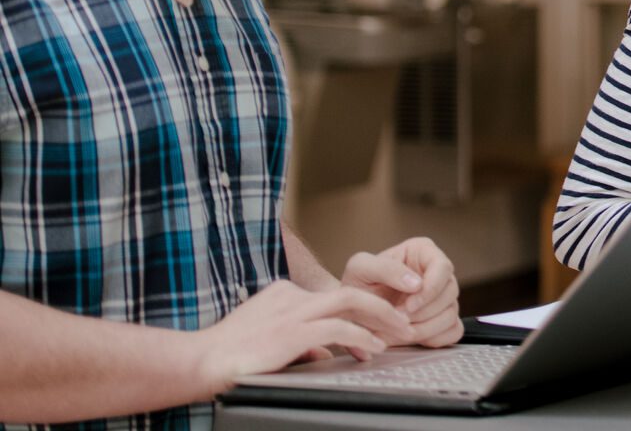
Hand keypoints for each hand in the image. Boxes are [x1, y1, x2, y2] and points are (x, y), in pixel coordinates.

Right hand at [192, 280, 409, 392]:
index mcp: (284, 293)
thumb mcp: (271, 342)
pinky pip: (339, 329)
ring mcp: (293, 311)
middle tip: (405, 319)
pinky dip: (362, 337)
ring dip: (381, 316)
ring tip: (400, 331)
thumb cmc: (231, 356)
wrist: (201, 362)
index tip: (381, 326)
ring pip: (352, 301)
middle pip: (351, 291)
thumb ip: (301, 343)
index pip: (333, 297)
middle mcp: (292, 295)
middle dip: (383, 304)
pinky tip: (374, 348)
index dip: (362, 311)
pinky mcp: (293, 330)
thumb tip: (323, 353)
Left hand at [341, 237, 461, 346]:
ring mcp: (443, 298)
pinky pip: (453, 331)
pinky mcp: (443, 320)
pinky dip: (435, 338)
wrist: (352, 313)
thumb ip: (387, 269)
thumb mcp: (361, 268)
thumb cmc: (356, 286)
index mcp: (423, 252)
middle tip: (399, 321)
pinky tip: (413, 337)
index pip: (443, 268)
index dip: (430, 289)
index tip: (409, 305)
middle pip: (449, 293)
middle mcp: (437, 273)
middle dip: (423, 313)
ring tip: (400, 332)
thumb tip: (417, 283)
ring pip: (451, 314)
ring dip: (426, 328)